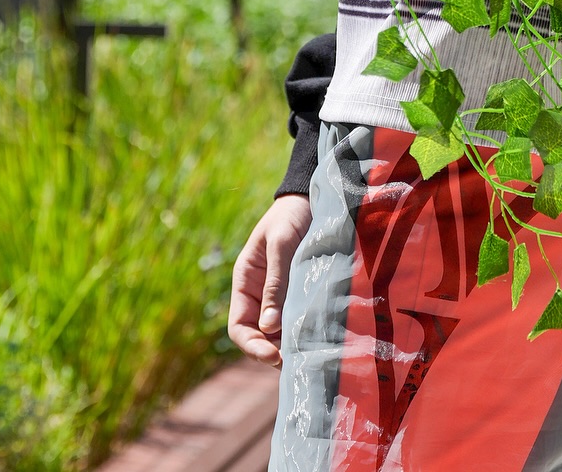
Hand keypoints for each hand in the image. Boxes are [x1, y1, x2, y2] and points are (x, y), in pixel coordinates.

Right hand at [227, 193, 311, 365]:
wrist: (313, 198)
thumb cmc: (291, 216)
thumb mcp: (281, 244)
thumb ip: (275, 282)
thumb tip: (268, 327)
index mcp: (245, 283)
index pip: (239, 327)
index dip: (253, 346)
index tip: (274, 356)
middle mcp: (260, 295)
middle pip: (261, 336)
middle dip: (275, 352)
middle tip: (299, 363)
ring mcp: (281, 296)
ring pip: (281, 332)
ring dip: (292, 345)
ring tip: (312, 355)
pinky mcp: (301, 294)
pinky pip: (299, 319)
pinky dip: (306, 331)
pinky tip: (321, 337)